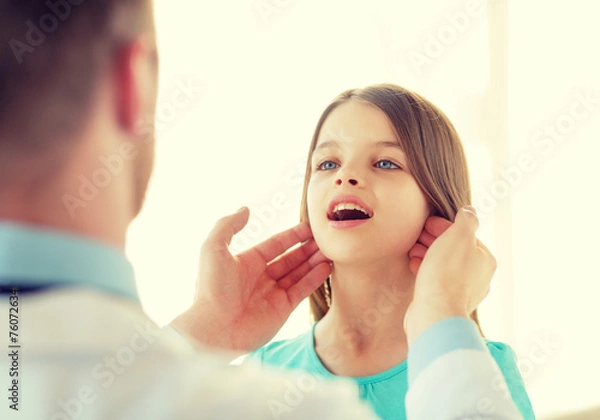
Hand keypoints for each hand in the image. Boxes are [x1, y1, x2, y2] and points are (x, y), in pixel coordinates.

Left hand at [171, 207, 330, 353]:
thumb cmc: (211, 289)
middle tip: (326, 238)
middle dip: (307, 248)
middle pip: (290, 258)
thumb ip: (228, 225)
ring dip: (314, 261)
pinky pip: (302, 290)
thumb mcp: (213, 249)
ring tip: (330, 250)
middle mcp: (261, 277)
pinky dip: (315, 278)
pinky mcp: (282, 310)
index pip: (275, 244)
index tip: (310, 226)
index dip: (292, 235)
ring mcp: (273, 294)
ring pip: (299, 273)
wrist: (213, 329)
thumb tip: (246, 208)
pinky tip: (326, 266)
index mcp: (246, 262)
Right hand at [405, 207, 495, 344]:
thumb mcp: (458, 236)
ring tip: (413, 249)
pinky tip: (414, 266)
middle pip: (454, 250)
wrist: (434, 312)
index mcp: (485, 260)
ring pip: (444, 265)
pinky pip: (436, 280)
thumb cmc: (446, 273)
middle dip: (434, 240)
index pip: (464, 236)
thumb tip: (470, 211)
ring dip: (428, 254)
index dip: (444, 226)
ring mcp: (462, 292)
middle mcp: (478, 277)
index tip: (426, 223)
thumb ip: (466, 221)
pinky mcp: (445, 302)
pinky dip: (425, 270)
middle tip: (417, 235)